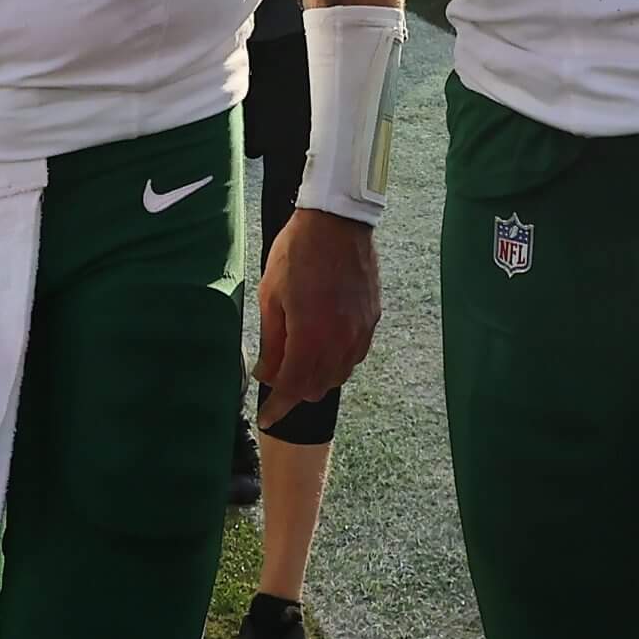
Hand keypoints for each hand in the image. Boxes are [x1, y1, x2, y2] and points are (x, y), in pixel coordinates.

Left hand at [254, 207, 380, 429]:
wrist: (337, 222)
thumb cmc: (297, 253)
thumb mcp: (272, 296)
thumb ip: (272, 342)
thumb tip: (266, 373)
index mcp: (311, 337)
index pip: (292, 387)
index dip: (278, 407)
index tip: (266, 417)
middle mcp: (340, 341)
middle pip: (318, 387)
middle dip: (295, 391)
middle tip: (277, 376)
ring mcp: (360, 331)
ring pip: (339, 375)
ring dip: (318, 378)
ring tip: (300, 362)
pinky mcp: (372, 319)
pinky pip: (355, 355)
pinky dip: (337, 361)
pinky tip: (324, 346)